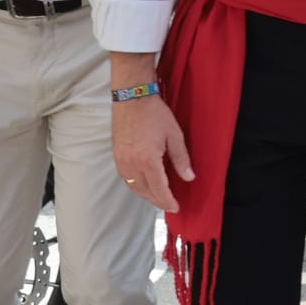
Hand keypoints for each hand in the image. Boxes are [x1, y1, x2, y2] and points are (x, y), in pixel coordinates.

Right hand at [112, 94, 194, 214]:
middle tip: (169, 204)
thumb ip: (181, 159)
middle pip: (145, 192)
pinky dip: (136, 186)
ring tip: (158, 197)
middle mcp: (132, 164)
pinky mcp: (116, 155)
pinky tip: (144, 184)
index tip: (176, 207)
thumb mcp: (174, 135)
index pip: (159, 190)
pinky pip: (126, 178)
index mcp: (148, 160)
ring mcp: (121, 160)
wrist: (132, 97)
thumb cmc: (154, 113)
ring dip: (146, 195)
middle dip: (158, 201)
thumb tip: (189, 177)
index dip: (168, 201)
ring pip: (133, 187)